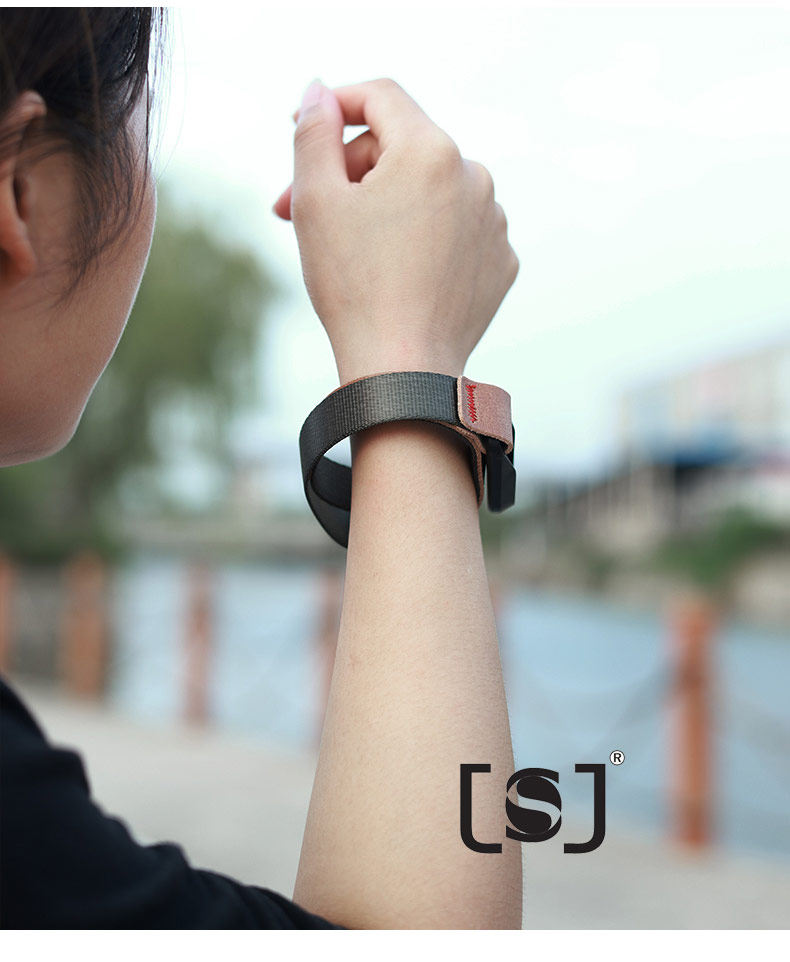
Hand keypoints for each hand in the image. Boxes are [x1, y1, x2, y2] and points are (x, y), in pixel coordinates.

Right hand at [273, 78, 518, 383]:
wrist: (404, 372)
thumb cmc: (354, 288)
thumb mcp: (316, 201)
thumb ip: (313, 133)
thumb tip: (318, 93)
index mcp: (430, 150)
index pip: (380, 98)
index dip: (335, 105)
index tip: (306, 129)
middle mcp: (474, 176)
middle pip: (402, 147)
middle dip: (350, 171)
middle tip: (298, 211)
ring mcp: (494, 221)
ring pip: (430, 190)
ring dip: (387, 205)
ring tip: (352, 248)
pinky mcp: (500, 261)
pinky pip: (455, 230)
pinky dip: (424, 239)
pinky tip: (395, 272)